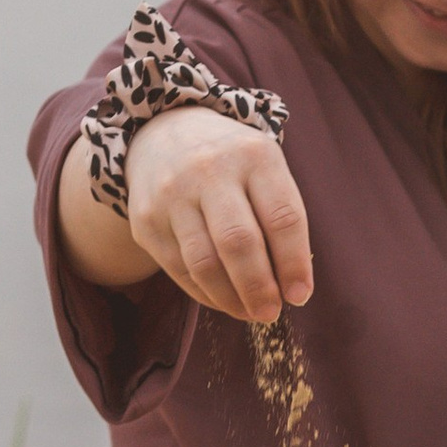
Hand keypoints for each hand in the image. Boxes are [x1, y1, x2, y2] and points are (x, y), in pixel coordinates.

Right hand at [122, 106, 314, 322]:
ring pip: (204, 263)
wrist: (163, 133)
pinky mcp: (146, 220)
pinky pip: (179, 270)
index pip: (282, 217)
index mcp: (254, 155)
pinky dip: (206, 294)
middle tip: (271, 313)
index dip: (294, 263)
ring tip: (249, 312)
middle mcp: (210, 170)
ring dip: (231, 299)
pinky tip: (224, 301)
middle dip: (260, 287)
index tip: (300, 294)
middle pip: (239, 242)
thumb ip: (279, 218)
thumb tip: (292, 286)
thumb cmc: (231, 163)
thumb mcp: (263, 168)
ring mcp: (172, 194)